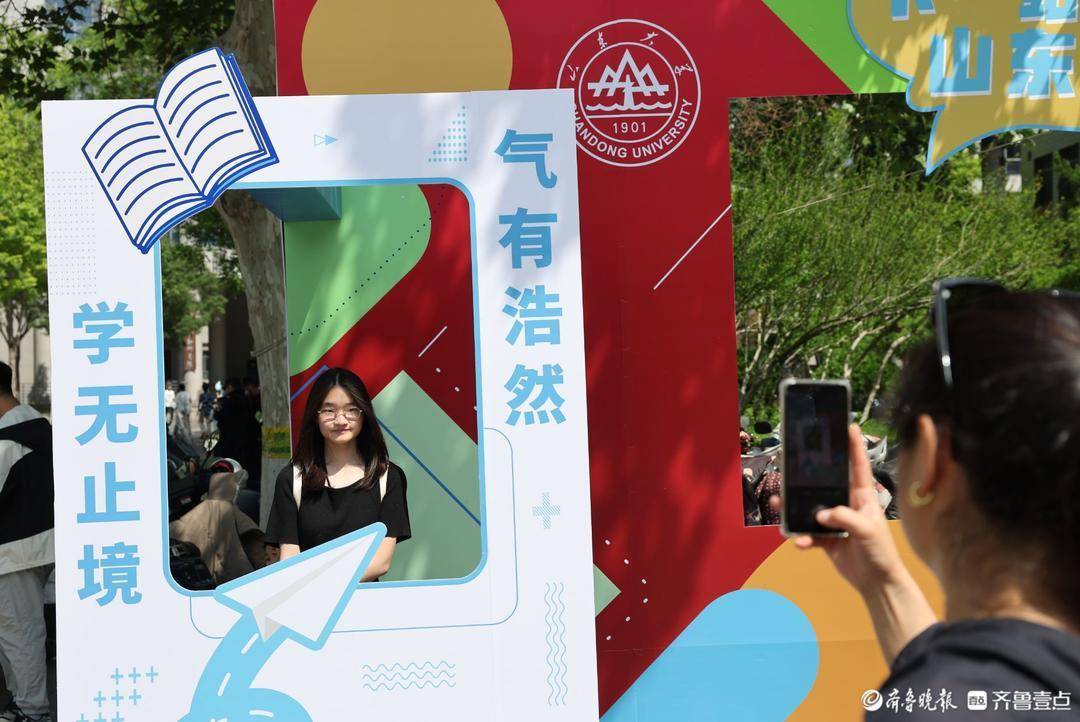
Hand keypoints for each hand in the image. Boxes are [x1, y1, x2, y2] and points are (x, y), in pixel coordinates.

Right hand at [772, 424, 908, 595]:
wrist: (876, 583)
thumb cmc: (881, 552)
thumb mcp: (867, 530)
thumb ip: (844, 519)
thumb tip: (820, 515)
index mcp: (863, 496)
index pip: (859, 466)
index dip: (854, 446)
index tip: (849, 426)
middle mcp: (847, 504)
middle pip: (824, 485)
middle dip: (807, 478)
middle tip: (790, 468)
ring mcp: (835, 521)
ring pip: (810, 508)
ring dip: (794, 508)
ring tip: (779, 505)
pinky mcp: (826, 539)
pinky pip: (808, 533)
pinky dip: (802, 537)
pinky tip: (800, 542)